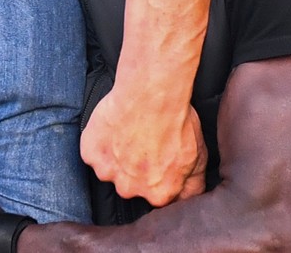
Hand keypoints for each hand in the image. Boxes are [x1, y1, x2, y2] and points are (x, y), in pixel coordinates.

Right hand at [81, 91, 206, 205]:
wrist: (152, 94)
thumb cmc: (176, 120)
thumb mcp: (199, 155)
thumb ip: (193, 183)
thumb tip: (189, 196)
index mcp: (158, 193)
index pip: (158, 196)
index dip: (160, 177)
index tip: (160, 160)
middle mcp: (131, 189)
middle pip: (132, 185)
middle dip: (137, 169)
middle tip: (146, 143)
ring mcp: (108, 172)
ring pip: (112, 170)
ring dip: (118, 156)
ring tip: (131, 132)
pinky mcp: (91, 154)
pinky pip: (94, 153)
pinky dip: (101, 143)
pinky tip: (115, 127)